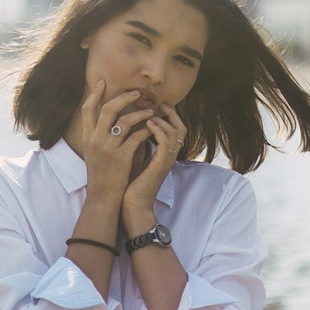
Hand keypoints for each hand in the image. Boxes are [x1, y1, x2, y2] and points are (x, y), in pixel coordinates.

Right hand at [79, 81, 154, 200]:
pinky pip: (137, 137)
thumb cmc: (100, 175)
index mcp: (87, 137)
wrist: (102, 197)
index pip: (87, 109)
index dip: (95, 93)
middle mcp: (95, 140)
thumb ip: (98, 135)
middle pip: (107, 109)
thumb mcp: (93, 152)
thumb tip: (109, 116)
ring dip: (140, 113)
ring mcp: (107, 149)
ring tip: (151, 112)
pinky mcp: (121, 158)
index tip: (103, 82)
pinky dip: (146, 130)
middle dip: (123, 98)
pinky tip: (153, 128)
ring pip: (124, 121)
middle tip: (136, 93)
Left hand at [122, 102, 185, 223]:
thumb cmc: (130, 184)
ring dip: (163, 120)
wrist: (131, 206)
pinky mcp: (160, 166)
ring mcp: (166, 161)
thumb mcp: (134, 158)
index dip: (168, 115)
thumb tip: (128, 125)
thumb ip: (136, 143)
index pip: (175, 129)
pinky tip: (147, 124)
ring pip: (176, 133)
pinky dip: (158, 130)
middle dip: (171, 113)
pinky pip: (166, 143)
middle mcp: (168, 156)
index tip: (155, 104)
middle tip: (157, 103)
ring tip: (148, 114)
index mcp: (163, 154)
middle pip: (181, 128)